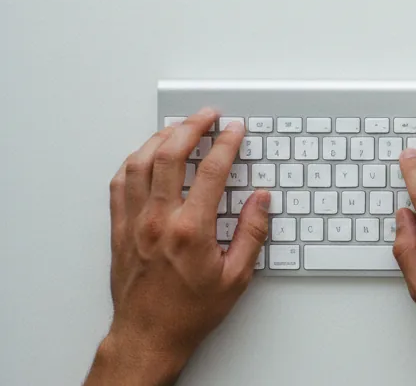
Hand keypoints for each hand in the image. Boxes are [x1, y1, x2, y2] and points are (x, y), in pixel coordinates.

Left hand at [86, 109, 269, 385]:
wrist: (148, 336)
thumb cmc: (188, 312)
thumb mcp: (236, 277)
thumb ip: (252, 233)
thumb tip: (261, 200)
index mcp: (191, 230)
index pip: (210, 171)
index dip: (226, 143)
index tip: (235, 130)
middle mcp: (158, 220)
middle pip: (169, 155)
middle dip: (191, 127)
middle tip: (207, 115)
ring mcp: (134, 222)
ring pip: (139, 163)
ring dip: (159, 138)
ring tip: (177, 127)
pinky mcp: (119, 230)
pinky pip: (119, 184)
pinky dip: (132, 161)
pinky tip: (144, 155)